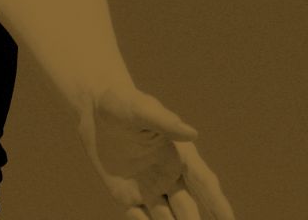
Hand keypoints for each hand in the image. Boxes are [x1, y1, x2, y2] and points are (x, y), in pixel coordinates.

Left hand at [76, 86, 234, 218]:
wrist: (94, 108)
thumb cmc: (123, 103)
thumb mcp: (140, 109)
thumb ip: (163, 121)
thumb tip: (191, 133)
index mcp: (179, 155)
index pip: (203, 182)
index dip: (217, 202)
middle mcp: (168, 176)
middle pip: (187, 208)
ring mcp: (148, 187)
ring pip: (165, 218)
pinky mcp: (126, 194)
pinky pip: (137, 217)